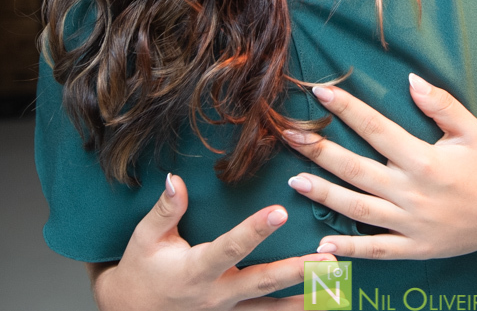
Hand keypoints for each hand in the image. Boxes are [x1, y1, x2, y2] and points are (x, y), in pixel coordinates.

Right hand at [92, 174, 331, 310]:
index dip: (255, 230)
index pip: (231, 247)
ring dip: (304, 298)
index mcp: (196, 269)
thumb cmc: (140, 270)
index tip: (280, 211)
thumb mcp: (145, 238)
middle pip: (263, 282)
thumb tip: (176, 179)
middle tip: (328, 258)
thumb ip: (165, 210)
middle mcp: (216, 294)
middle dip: (297, 271)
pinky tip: (317, 306)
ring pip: (271, 308)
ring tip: (335, 288)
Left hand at [282, 75, 476, 259]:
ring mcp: (410, 224)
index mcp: (424, 159)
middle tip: (288, 135)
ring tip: (293, 182)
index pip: (376, 129)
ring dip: (324, 196)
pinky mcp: (413, 248)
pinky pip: (376, 250)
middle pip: (356, 169)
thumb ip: (441, 104)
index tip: (319, 93)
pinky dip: (349, 250)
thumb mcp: (471, 130)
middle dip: (319, 151)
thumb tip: (410, 79)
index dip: (347, 109)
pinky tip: (322, 245)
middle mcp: (412, 192)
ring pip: (358, 209)